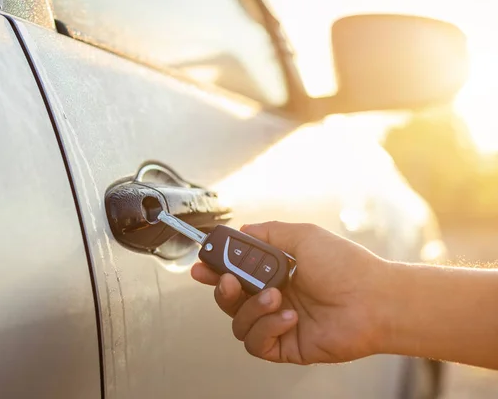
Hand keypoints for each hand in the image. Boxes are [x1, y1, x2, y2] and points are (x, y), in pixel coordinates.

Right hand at [191, 222, 390, 364]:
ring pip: (239, 323)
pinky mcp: (286, 346)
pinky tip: (288, 316)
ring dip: (253, 309)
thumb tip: (244, 230)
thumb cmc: (347, 267)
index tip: (202, 264)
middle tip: (229, 281)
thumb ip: (269, 232)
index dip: (215, 270)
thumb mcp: (303, 237)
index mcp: (277, 272)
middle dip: (223, 290)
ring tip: (276, 297)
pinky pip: (257, 343)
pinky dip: (267, 328)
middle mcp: (275, 297)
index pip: (236, 272)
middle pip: (230, 300)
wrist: (375, 300)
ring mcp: (279, 323)